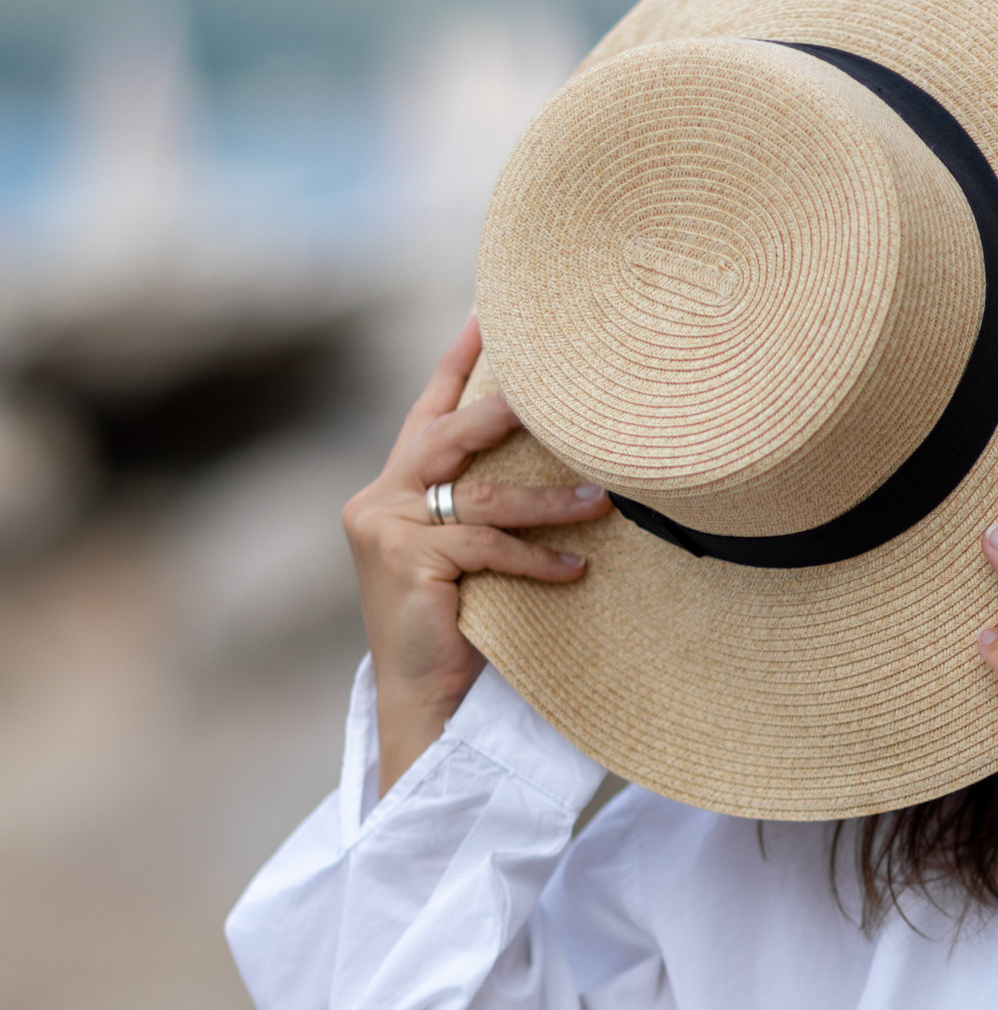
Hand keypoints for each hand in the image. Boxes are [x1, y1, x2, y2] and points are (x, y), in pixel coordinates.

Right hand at [342, 315, 611, 795]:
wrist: (421, 698)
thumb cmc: (457, 622)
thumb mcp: (467, 551)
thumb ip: (487, 503)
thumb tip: (573, 461)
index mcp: (396, 484)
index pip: (431, 407)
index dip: (459, 360)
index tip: (489, 311)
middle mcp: (381, 497)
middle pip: (452, 433)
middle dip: (507, 408)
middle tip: (563, 390)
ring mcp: (388, 530)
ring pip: (483, 496)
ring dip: (550, 499)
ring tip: (604, 500)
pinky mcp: (407, 565)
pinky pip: (488, 546)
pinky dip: (537, 558)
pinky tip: (577, 568)